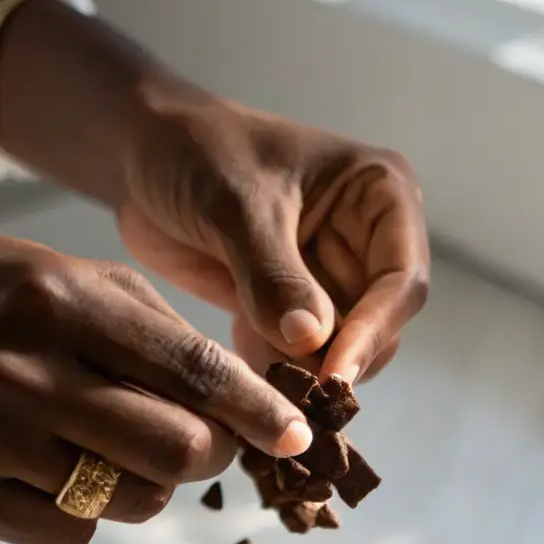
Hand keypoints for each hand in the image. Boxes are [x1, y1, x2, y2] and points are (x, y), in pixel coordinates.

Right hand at [0, 235, 312, 543]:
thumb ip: (164, 335)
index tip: (297, 436)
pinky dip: (89, 512)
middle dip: (213, 454)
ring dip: (150, 484)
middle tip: (210, 445)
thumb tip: (254, 406)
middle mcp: (22, 370)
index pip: (190, 369)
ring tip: (116, 445)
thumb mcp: (79, 279)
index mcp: (61, 301)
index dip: (255, 408)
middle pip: (174, 450)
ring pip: (131, 500)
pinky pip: (74, 533)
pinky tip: (60, 469)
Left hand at [118, 93, 428, 384]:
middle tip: (288, 389)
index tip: (334, 376)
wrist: (142, 156)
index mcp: (380, 195)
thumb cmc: (196, 154)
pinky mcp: (291, 308)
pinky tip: (239, 360)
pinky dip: (274, 371)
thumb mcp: (235, 206)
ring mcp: (329, 277)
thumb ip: (273, 275)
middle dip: (336, 360)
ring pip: (340, 350)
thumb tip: (311, 341)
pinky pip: (299, 357)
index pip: (401, 280)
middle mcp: (367, 240)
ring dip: (303, 372)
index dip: (373, 331)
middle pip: (378, 326)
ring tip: (255, 372)